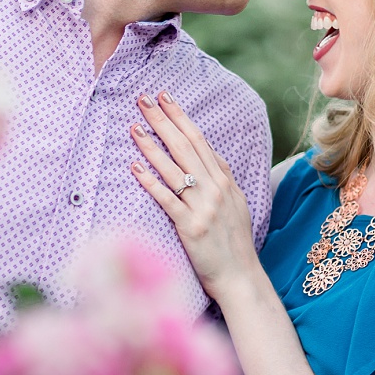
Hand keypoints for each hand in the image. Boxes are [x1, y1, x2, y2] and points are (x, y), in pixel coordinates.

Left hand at [129, 92, 262, 300]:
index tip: (165, 97)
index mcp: (225, 181)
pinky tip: (135, 167)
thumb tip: (205, 153)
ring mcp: (204, 207)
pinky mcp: (190, 227)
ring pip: (174, 169)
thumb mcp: (235, 203)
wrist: (240, 277)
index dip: (181, 117)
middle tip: (143, 99)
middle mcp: (215, 189)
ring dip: (152, 145)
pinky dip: (150, 181)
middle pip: (185, 147)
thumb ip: (221, 178)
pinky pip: (167, 199)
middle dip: (162, 120)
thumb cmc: (233, 242)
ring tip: (134, 126)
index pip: (199, 140)